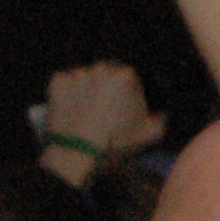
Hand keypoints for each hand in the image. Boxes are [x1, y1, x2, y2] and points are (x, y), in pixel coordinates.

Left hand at [42, 62, 163, 164]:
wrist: (77, 152)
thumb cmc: (117, 141)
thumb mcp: (152, 133)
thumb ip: (161, 116)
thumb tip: (161, 111)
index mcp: (126, 76)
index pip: (133, 78)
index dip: (132, 93)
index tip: (129, 108)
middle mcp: (101, 68)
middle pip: (109, 73)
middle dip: (110, 87)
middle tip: (108, 110)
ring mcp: (77, 73)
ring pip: (88, 78)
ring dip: (90, 89)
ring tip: (89, 111)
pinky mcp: (57, 80)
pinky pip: (68, 83)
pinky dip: (72, 92)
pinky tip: (74, 109)